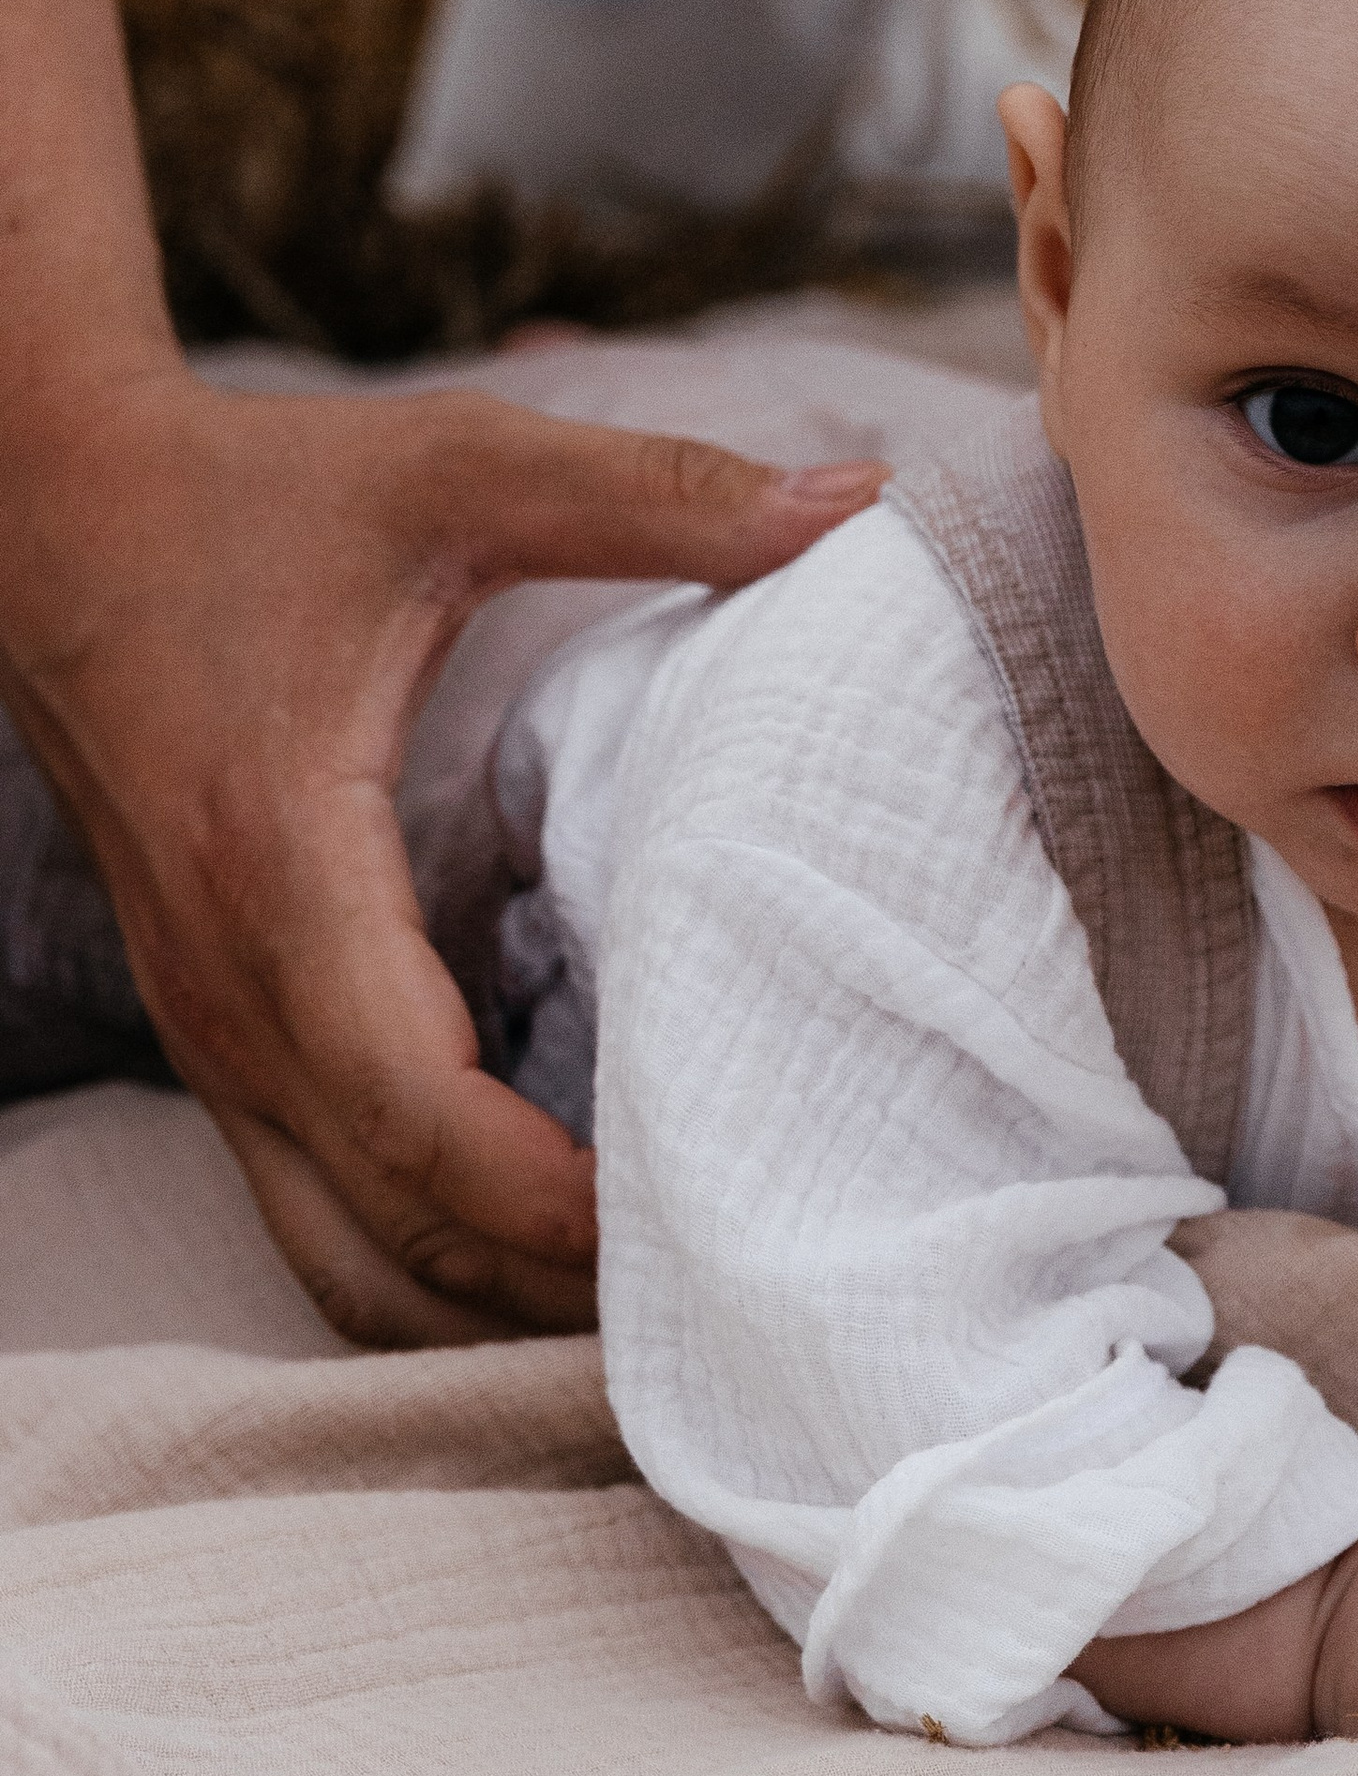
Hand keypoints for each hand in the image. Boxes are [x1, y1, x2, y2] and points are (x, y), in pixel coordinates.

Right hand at [0, 361, 880, 1344]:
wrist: (48, 509)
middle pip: (390, 1233)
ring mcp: (207, 1029)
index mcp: (285, 871)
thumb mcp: (460, 465)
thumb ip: (657, 491)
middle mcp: (229, 988)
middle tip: (736, 1297)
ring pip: (338, 1258)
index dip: (556, 1206)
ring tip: (662, 1309)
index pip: (417, 1115)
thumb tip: (860, 496)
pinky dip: (425, 1262)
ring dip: (487, 1309)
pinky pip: (312, 1208)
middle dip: (552, 1297)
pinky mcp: (213, 1033)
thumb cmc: (253, 493)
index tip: (703, 1227)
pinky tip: (550, 1251)